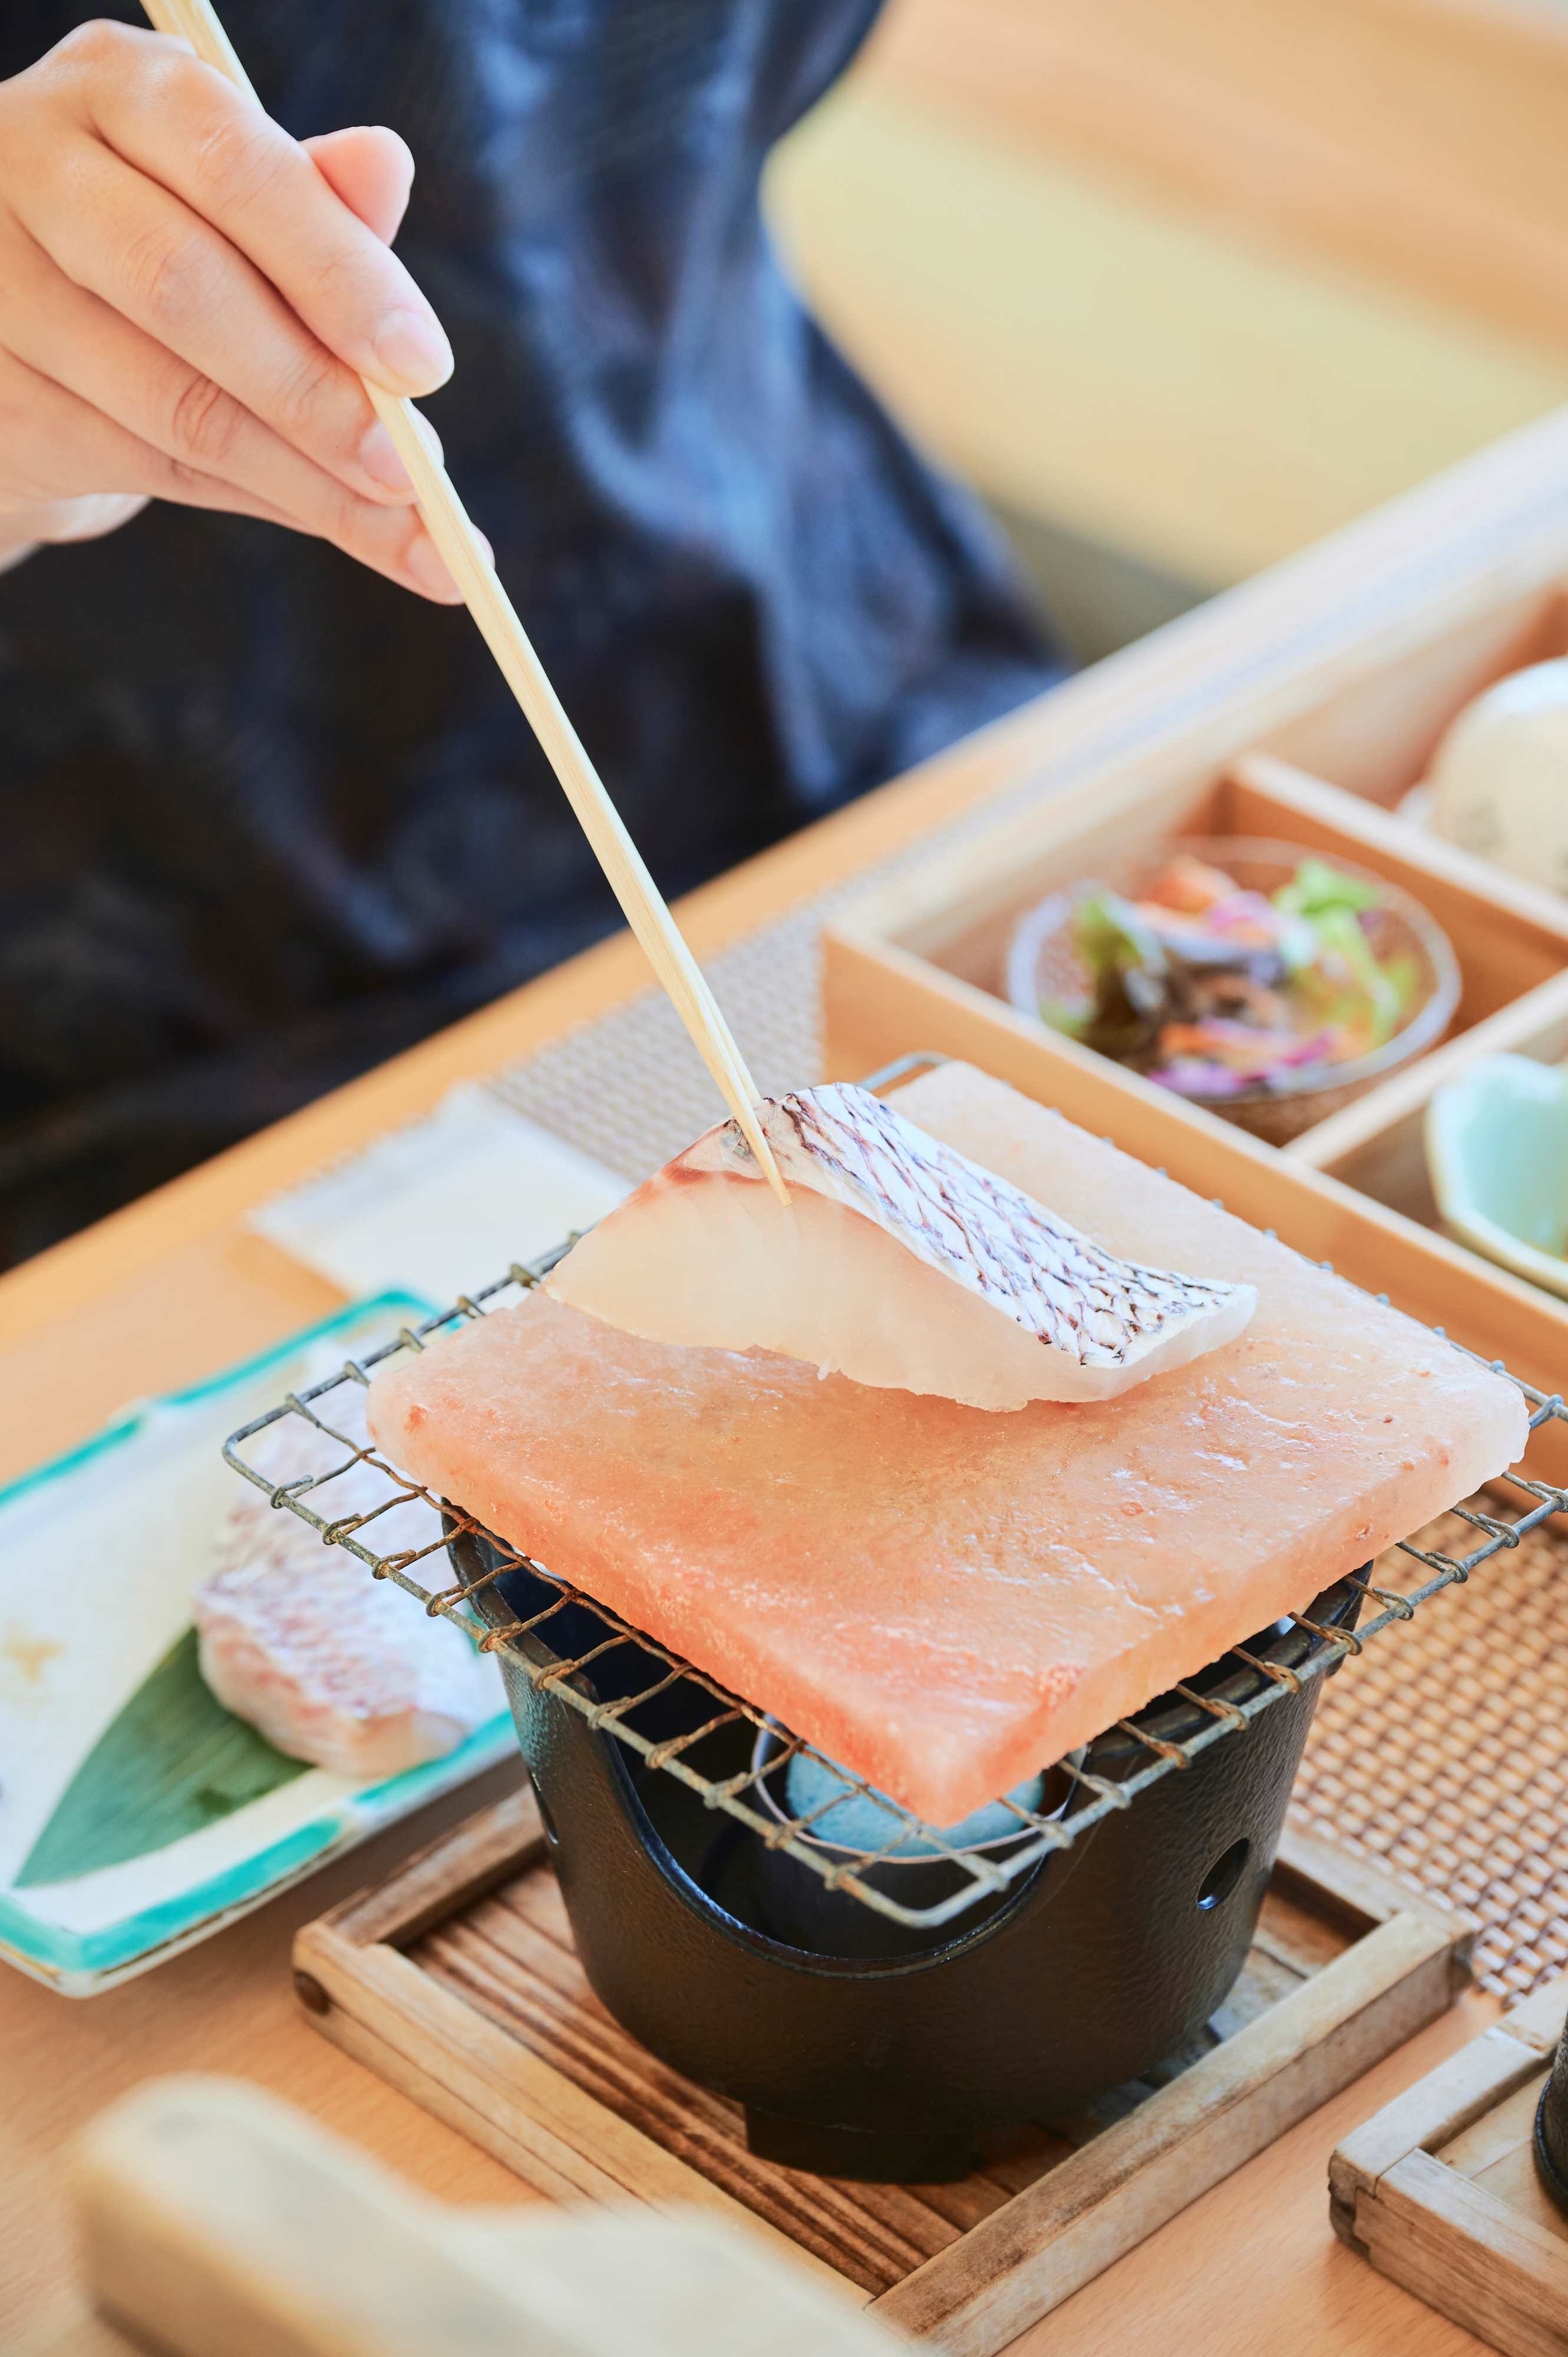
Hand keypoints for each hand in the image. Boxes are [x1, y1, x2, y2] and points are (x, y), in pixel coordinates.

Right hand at [0, 20, 467, 598]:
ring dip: (303, 477)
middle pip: (182, 284)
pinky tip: (332, 519)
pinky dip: (261, 500)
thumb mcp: (245, 213)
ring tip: (404, 529)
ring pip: (170, 401)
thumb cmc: (170, 254)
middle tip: (411, 471)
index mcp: (120, 90)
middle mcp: (35, 165)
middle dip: (315, 392)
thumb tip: (387, 164)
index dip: (337, 271)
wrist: (37, 344)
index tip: (423, 366)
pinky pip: (149, 466)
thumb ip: (317, 203)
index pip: (234, 167)